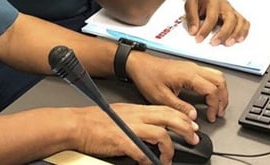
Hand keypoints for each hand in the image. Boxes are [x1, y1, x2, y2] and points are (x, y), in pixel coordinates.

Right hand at [76, 102, 196, 163]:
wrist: (75, 125)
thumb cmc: (92, 121)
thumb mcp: (119, 115)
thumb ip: (135, 120)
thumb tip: (149, 129)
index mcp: (135, 109)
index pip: (165, 109)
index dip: (181, 117)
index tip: (191, 125)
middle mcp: (135, 115)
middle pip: (168, 117)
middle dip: (185, 128)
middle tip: (193, 138)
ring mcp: (129, 128)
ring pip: (160, 133)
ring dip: (169, 148)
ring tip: (168, 158)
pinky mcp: (122, 141)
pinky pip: (142, 152)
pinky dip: (149, 160)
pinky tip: (149, 164)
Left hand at [127, 51, 228, 123]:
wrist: (138, 64)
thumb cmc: (147, 76)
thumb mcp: (161, 97)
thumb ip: (180, 107)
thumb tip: (194, 116)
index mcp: (188, 75)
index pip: (212, 90)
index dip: (215, 105)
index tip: (211, 116)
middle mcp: (193, 68)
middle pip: (220, 81)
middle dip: (223, 98)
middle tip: (219, 112)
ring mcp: (192, 67)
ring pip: (217, 76)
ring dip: (220, 91)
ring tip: (217, 106)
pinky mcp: (189, 68)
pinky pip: (209, 75)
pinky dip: (214, 86)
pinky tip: (209, 96)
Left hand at [184, 0, 249, 46]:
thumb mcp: (190, 4)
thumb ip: (191, 17)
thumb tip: (193, 31)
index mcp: (213, 1)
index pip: (212, 17)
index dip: (205, 29)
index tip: (198, 38)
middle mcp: (225, 6)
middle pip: (230, 19)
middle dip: (223, 33)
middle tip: (214, 43)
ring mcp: (232, 10)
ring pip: (239, 21)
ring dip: (236, 33)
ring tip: (228, 43)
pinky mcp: (236, 14)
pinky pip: (244, 22)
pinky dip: (244, 31)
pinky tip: (239, 39)